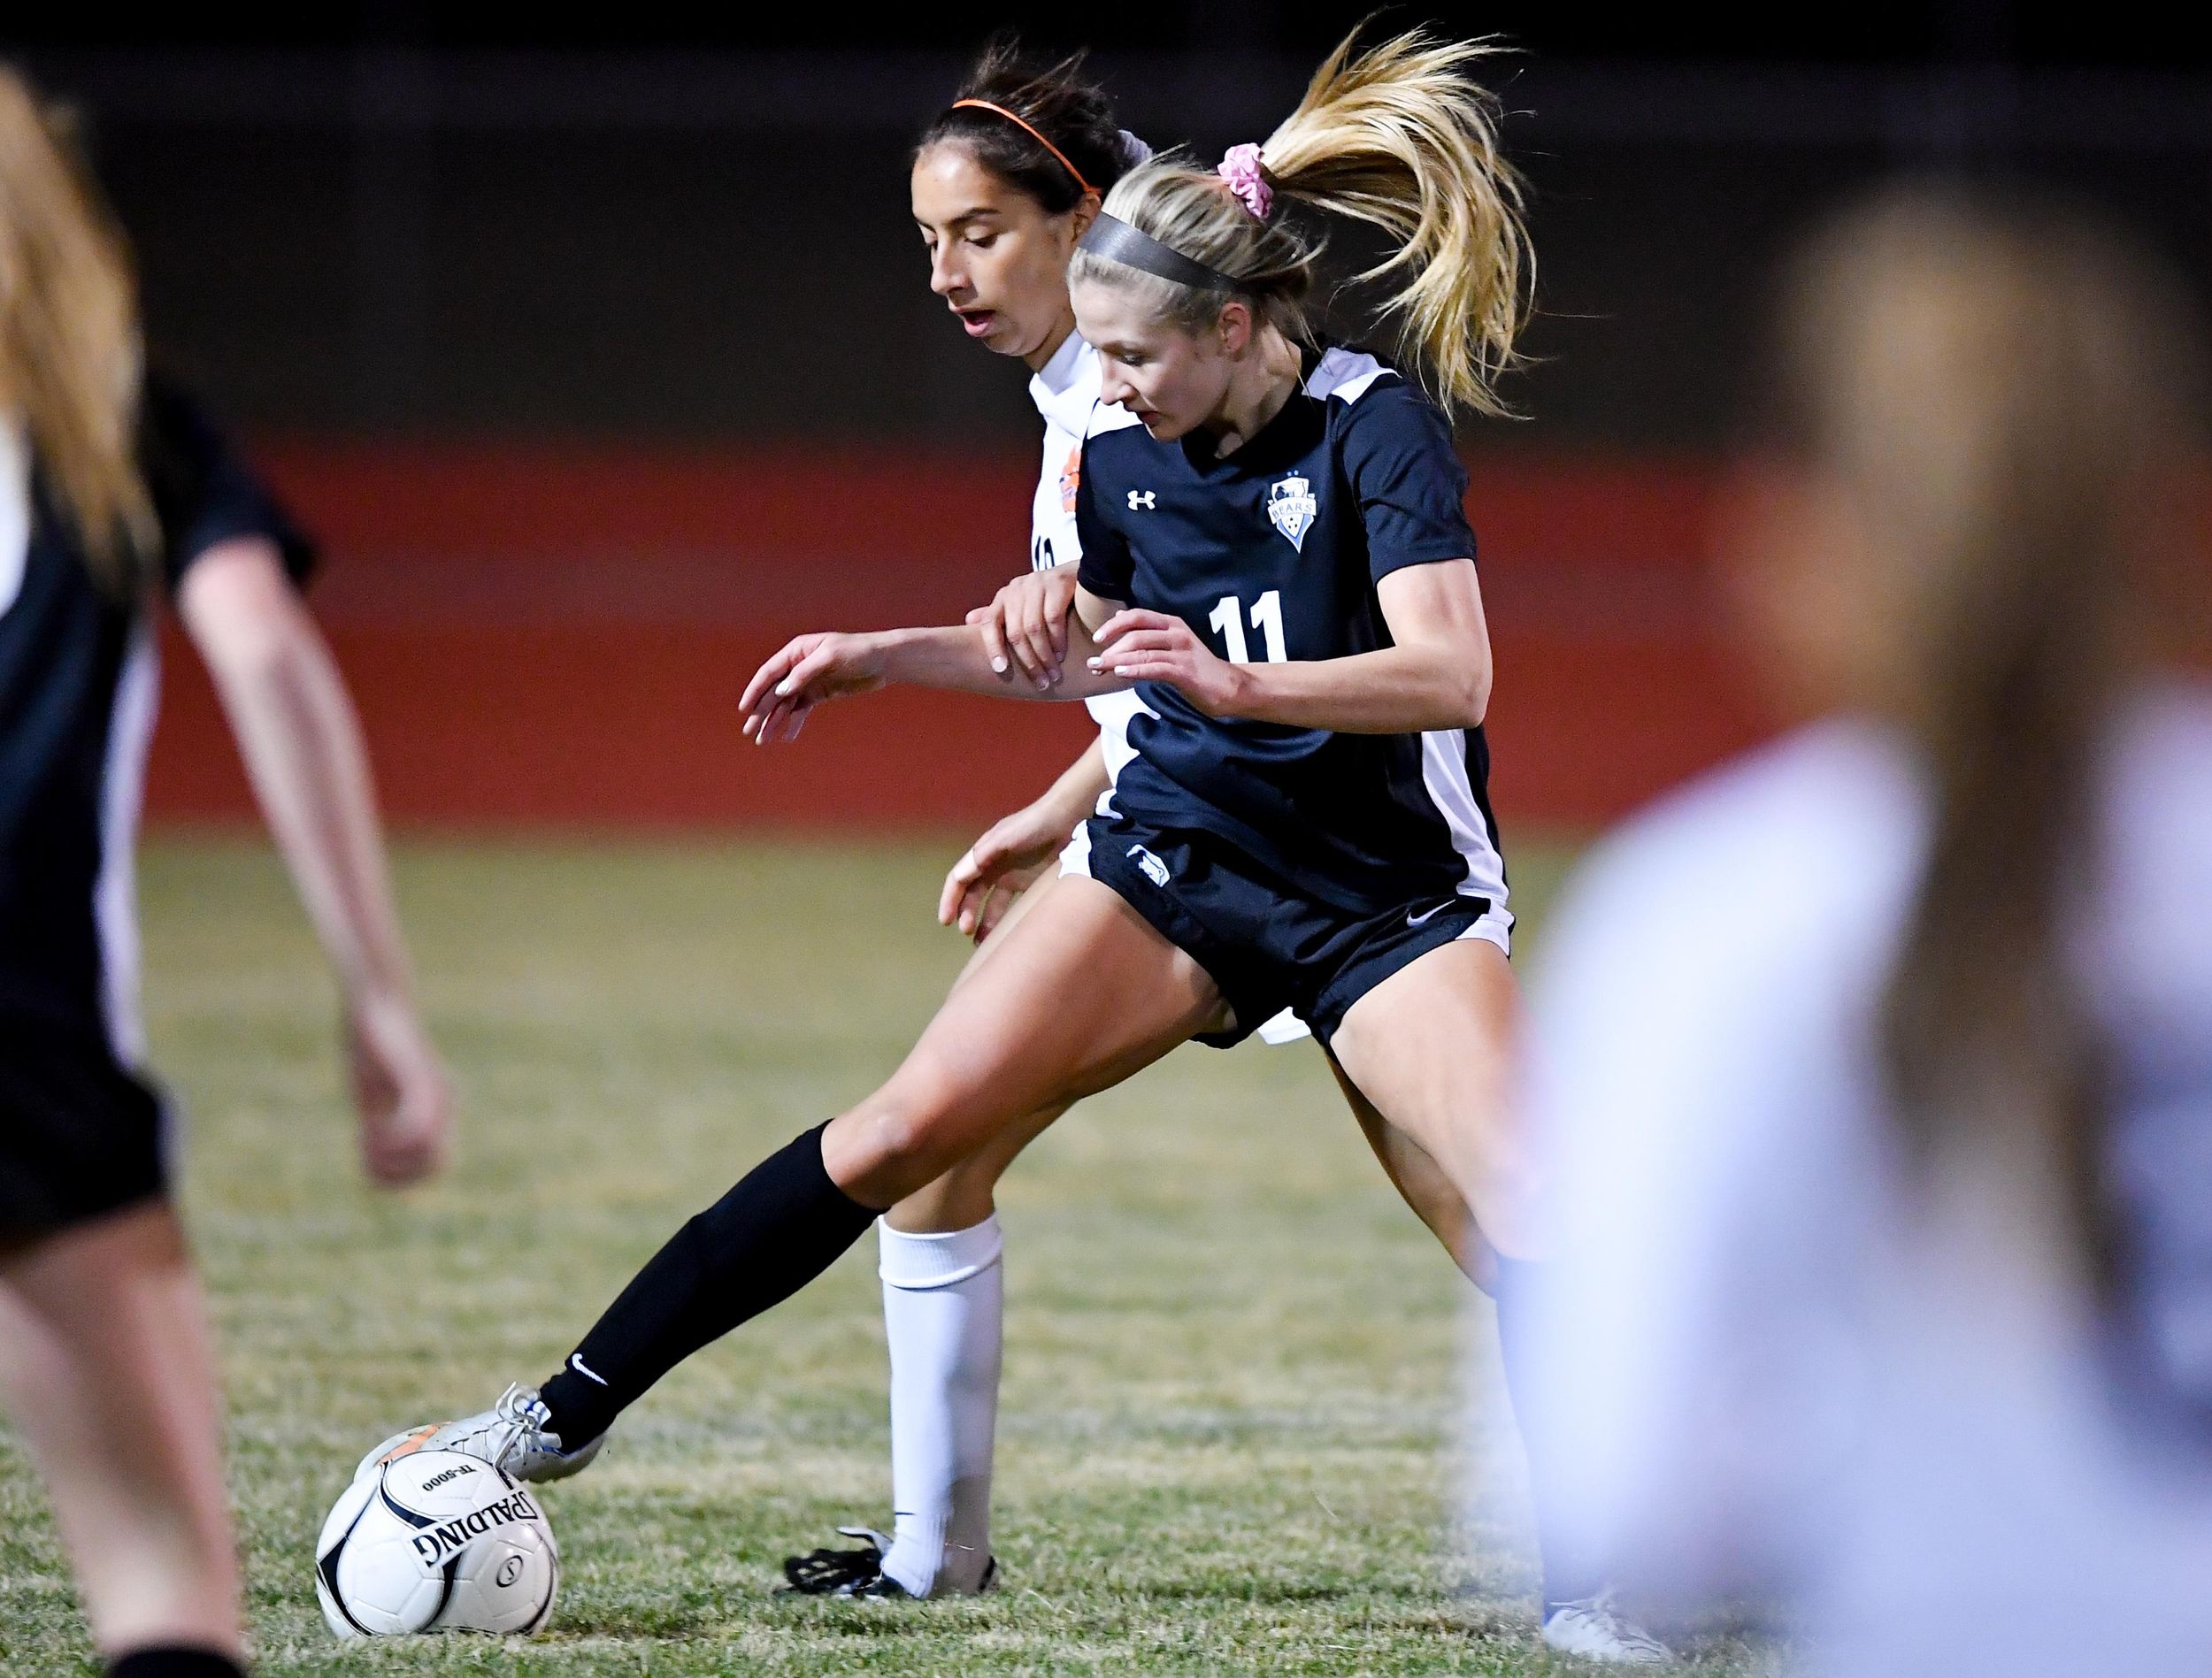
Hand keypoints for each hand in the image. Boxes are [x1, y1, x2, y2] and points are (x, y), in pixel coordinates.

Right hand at [345, 989, 451, 1186]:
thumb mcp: (374, 1093)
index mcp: (439, 1111)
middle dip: (397, 1173)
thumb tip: (377, 1155)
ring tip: (369, 1132)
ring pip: (428, 1154)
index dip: (400, 1176)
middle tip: (368, 1146)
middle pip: (436, 1170)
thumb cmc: (372, 1046)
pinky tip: (370, 1122)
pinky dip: (392, 1138)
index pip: (434, 1170)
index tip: (372, 1153)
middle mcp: (444, 1105)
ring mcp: (434, 1093)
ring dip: (391, 1157)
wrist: (376, 1002)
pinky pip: (416, 1127)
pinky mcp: (418, 1079)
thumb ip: (382, 1122)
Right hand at [739, 631, 888, 744]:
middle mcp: (798, 666)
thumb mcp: (830, 657)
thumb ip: (804, 673)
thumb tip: (781, 691)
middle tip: (750, 732)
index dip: (755, 691)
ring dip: (774, 721)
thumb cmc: (858, 651)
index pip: (769, 673)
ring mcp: (809, 681)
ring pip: (786, 704)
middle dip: (761, 712)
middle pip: (774, 691)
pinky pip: (802, 710)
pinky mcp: (820, 693)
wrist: (885, 660)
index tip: (745, 710)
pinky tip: (787, 737)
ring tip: (763, 740)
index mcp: (797, 651)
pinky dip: (794, 723)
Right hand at [939, 798, 1079, 940]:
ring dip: (984, 922)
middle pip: (973, 895)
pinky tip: (1006, 935)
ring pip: (991, 905)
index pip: (959, 880)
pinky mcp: (1030, 884)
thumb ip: (983, 854)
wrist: (1069, 819)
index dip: (950, 900)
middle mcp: (994, 867)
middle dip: (966, 914)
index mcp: (983, 854)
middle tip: (966, 931)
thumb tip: (959, 878)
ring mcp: (1013, 876)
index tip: (945, 921)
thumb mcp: (1005, 836)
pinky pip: (1013, 906)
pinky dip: (1007, 921)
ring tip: (982, 942)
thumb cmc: (1033, 825)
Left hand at [967, 564, 1079, 690]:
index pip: (990, 623)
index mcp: (1004, 597)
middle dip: (1028, 662)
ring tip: (1053, 674)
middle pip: (1015, 632)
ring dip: (1044, 655)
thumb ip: (1001, 616)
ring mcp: (1037, 583)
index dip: (992, 647)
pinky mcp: (1059, 583)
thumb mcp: (1024, 606)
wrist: (1085, 574)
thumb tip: (969, 621)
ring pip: (1033, 628)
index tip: (1001, 670)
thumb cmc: (1051, 597)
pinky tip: (1062, 655)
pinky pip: (1053, 618)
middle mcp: (1017, 588)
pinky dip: (1057, 640)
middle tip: (1040, 682)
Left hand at [1088, 609, 1248, 714]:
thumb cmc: (1197, 669)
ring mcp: (1182, 652)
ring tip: (1098, 669)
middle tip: (1093, 661)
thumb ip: (1147, 634)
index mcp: (1172, 624)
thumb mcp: (1172, 645)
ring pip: (1142, 651)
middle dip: (1110, 646)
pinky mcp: (1186, 671)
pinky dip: (1135, 670)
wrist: (1230, 688)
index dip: (1114, 625)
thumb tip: (1118, 617)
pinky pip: (1155, 667)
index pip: (1137, 616)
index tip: (1097, 638)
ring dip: (1116, 661)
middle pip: (1136, 633)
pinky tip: (1119, 674)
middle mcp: (1177, 633)